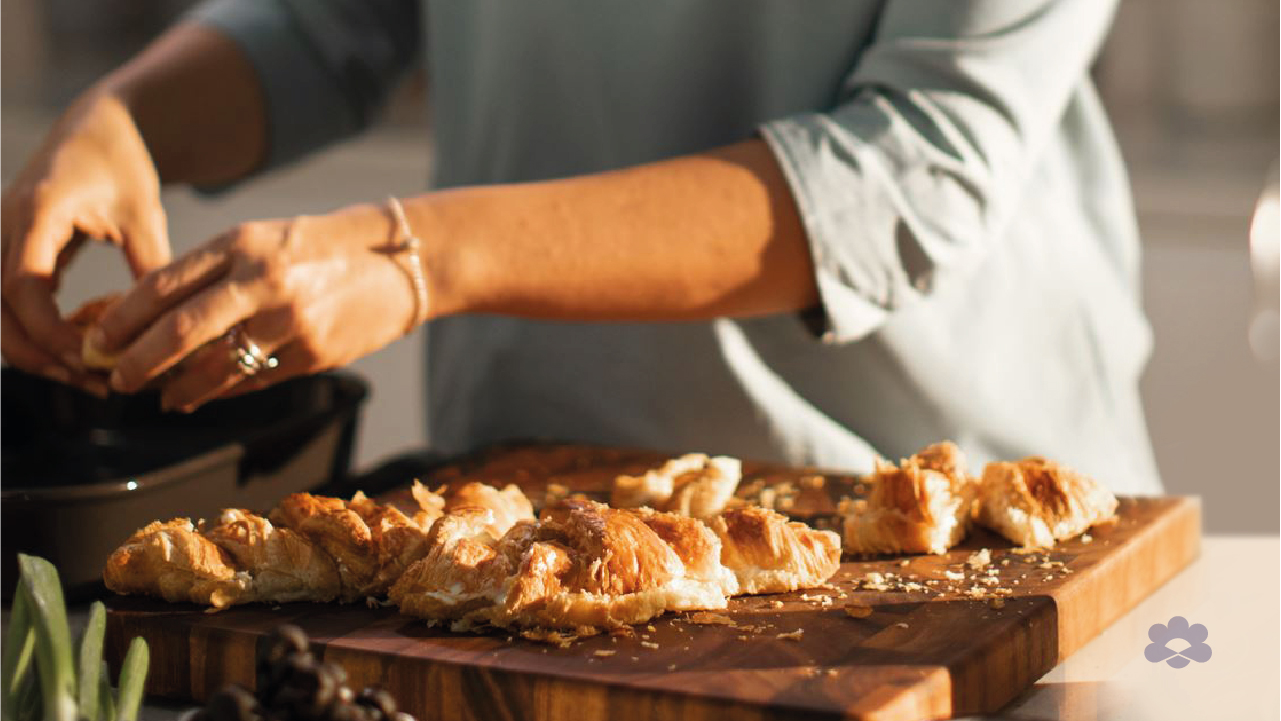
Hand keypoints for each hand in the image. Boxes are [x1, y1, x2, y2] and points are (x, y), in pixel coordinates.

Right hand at [1, 93, 168, 390]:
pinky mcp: (10, 252)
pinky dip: (37, 334)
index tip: (91, 358)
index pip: (22, 286)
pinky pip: (9, 305)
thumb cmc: (123, 164)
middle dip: (38, 354)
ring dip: (35, 351)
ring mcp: (1, 240)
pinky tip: (79, 351)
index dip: (51, 331)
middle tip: (91, 383)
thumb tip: (165, 328)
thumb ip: (150, 265)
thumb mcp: (144, 212)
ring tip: (88, 377)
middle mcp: (5, 227)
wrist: (97, 127)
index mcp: (36, 212)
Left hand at [91, 203, 420, 411]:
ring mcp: (291, 320)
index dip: (124, 319)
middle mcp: (264, 280)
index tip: (99, 341)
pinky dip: (225, 391)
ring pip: (218, 367)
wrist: (397, 263)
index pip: (165, 285)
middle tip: (116, 380)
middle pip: (182, 331)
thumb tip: (152, 316)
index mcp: (242, 244)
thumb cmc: (317, 250)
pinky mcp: (314, 353)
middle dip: (139, 362)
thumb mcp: (261, 242)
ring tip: (163, 398)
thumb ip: (213, 273)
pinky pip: (256, 380)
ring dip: (181, 388)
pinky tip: (207, 395)